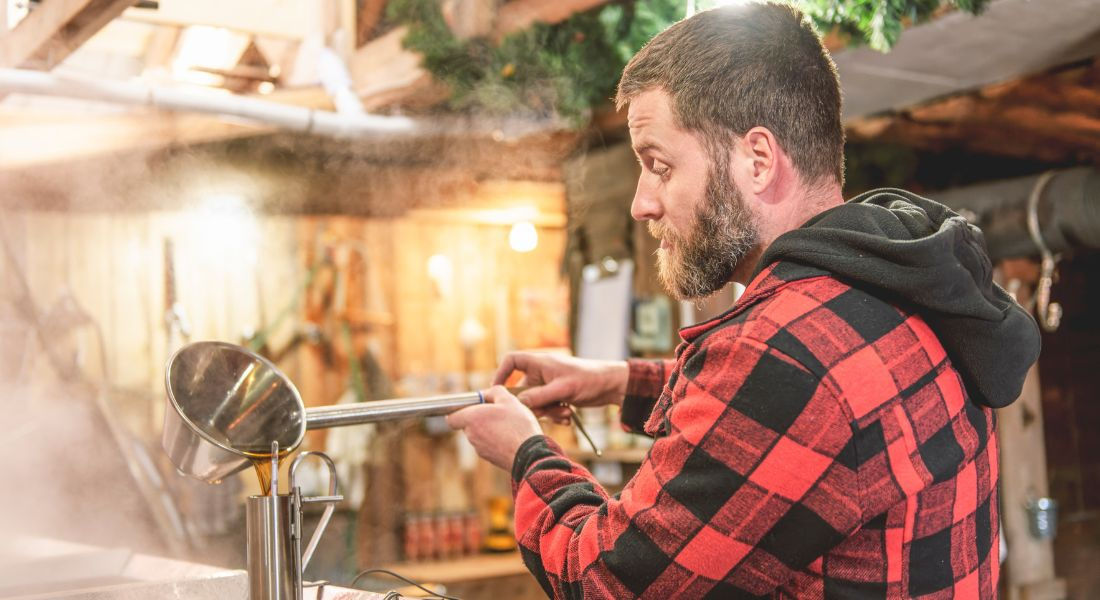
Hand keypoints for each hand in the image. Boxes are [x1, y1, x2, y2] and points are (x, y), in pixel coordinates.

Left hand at [445, 386, 542, 469]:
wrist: (530, 454)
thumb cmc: (518, 425)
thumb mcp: (509, 400)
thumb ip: (495, 392)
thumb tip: (487, 394)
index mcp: (471, 419)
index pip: (451, 417)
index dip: (458, 411)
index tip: (472, 406)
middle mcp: (471, 435)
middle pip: (468, 424)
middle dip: (479, 418)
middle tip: (497, 412)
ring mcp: (480, 449)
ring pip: (480, 435)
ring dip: (489, 428)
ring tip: (508, 424)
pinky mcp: (490, 458)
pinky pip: (489, 445)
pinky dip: (496, 440)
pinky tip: (511, 436)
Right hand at [494, 352, 628, 422]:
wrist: (611, 386)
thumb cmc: (589, 380)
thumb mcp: (563, 389)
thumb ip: (539, 396)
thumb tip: (518, 404)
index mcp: (540, 363)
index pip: (512, 361)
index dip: (501, 373)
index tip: (498, 390)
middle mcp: (541, 373)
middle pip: (522, 390)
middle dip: (533, 405)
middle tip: (546, 412)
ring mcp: (548, 385)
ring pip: (535, 403)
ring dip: (547, 412)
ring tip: (564, 414)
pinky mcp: (556, 396)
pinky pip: (546, 408)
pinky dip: (554, 414)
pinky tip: (568, 417)